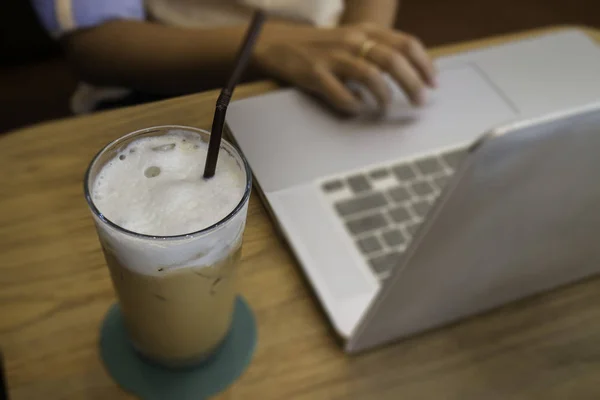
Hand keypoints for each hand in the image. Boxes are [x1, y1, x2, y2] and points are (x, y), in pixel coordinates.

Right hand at [254, 23, 436, 113]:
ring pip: (371, 76)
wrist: (279, 44)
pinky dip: (354, 104)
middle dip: (412, 83)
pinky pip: (341, 93)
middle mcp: (353, 40)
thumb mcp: (353, 39)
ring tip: (388, 107)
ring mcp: (334, 56)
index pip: (406, 43)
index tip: (433, 83)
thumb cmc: (321, 46)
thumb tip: (409, 72)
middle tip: (420, 101)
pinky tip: (358, 108)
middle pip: (393, 60)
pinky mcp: (316, 73)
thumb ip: (378, 50)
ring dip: (385, 95)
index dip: (424, 64)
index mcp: (366, 30)